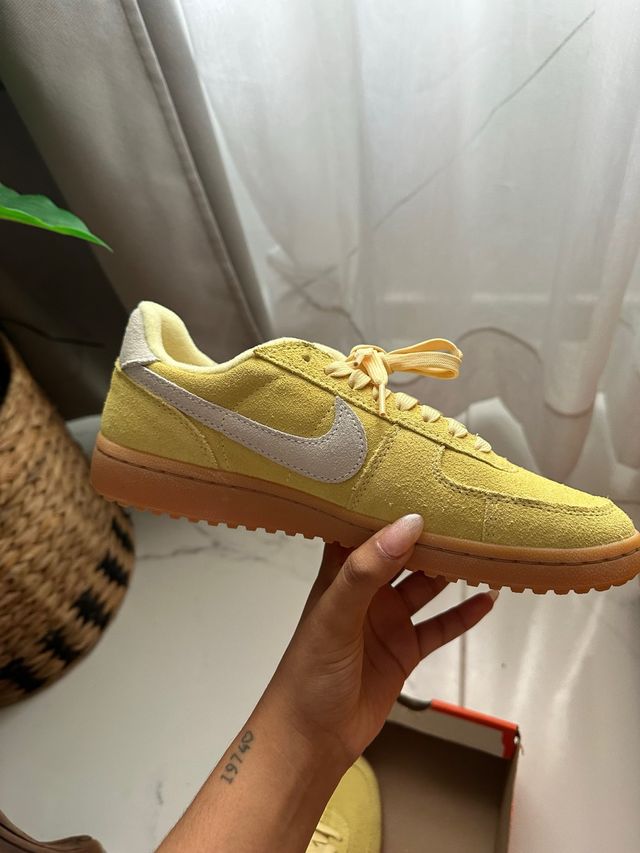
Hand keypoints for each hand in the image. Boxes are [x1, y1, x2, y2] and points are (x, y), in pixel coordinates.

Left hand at [268, 514, 497, 765]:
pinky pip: (440, 627)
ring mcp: (387, 620)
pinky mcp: (405, 650)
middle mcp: (365, 591)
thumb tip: (408, 524)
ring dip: (450, 570)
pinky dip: (463, 615)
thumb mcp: (336, 614)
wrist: (312, 740)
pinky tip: (488, 599)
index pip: (363, 527)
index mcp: (340, 573)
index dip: (385, 504)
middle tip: (463, 509)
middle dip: (428, 534)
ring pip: (425, 587)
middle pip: (402, 554)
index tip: (416, 478)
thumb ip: (367, 570)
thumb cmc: (310, 672)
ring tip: (483, 546)